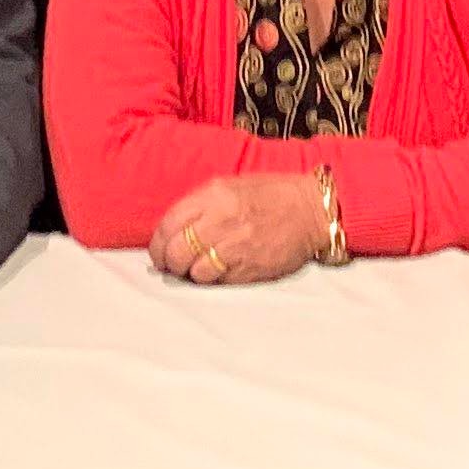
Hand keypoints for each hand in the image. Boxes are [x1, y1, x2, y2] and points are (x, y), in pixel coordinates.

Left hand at [146, 173, 327, 285]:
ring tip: (198, 268)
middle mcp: (222, 220)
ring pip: (195, 272)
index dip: (157, 244)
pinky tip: (220, 271)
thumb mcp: (230, 186)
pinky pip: (218, 282)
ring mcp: (236, 246)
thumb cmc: (270, 195)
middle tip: (173, 266)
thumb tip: (171, 232)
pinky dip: (213, 280)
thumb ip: (199, 206)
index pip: (168, 224)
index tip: (159, 252)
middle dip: (170, 263)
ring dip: (192, 274)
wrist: (311, 210)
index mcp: (214, 195)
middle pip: (177, 252)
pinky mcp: (250, 268)